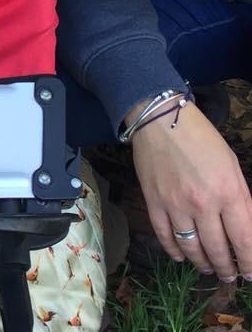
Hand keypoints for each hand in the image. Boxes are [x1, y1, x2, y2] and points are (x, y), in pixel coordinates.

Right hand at [132, 102, 251, 279]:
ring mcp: (175, 204)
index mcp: (228, 192)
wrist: (160, 120)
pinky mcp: (153, 201)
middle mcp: (202, 203)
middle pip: (217, 249)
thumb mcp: (232, 166)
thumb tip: (245, 230)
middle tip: (229, 275)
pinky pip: (164, 235)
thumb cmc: (202, 139)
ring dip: (202, 263)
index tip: (249, 274)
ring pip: (191, 247)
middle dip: (226, 268)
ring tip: (208, 269)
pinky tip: (181, 256)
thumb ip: (240, 199)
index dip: (248, 263)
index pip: (243, 241)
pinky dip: (173, 251)